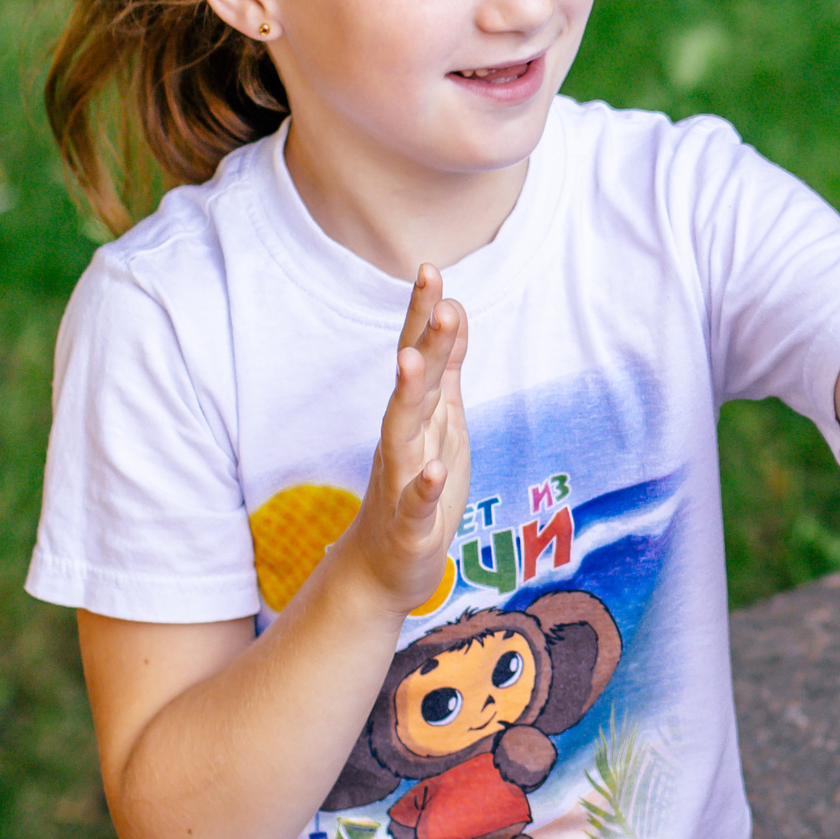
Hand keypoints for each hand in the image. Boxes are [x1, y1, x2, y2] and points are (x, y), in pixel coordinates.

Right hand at [333, 264, 470, 613]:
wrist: (384, 569)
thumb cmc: (418, 489)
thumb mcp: (443, 422)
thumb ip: (446, 369)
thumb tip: (454, 313)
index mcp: (415, 417)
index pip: (417, 358)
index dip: (423, 316)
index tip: (430, 269)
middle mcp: (402, 442)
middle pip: (412, 385)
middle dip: (422, 341)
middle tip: (435, 296)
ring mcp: (402, 482)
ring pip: (402, 435)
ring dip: (407, 397)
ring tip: (411, 360)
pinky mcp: (409, 527)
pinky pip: (415, 504)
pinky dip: (423, 488)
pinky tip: (433, 471)